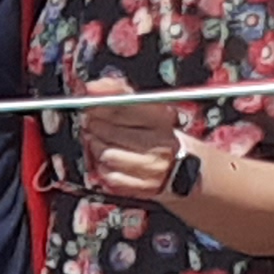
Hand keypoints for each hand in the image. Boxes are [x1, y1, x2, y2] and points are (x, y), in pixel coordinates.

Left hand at [78, 80, 182, 200]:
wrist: (184, 167)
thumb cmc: (159, 134)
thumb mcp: (147, 108)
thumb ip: (120, 92)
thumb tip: (93, 86)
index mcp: (162, 119)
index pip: (122, 107)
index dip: (100, 104)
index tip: (89, 102)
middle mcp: (161, 142)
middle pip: (111, 131)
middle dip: (95, 125)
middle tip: (91, 122)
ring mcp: (153, 167)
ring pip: (107, 154)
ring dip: (96, 146)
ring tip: (98, 140)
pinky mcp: (144, 186)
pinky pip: (110, 175)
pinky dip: (103, 166)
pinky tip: (108, 160)